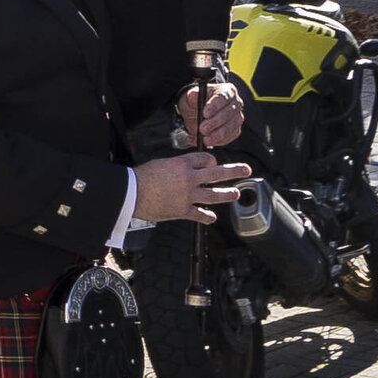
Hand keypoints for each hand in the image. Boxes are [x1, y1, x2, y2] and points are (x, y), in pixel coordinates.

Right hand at [132, 150, 251, 223]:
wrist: (131, 193)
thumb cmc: (141, 177)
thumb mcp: (161, 164)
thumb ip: (176, 167)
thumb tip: (184, 170)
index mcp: (183, 163)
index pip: (206, 159)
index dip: (212, 160)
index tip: (214, 163)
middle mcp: (190, 178)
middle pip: (217, 173)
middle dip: (234, 171)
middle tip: (246, 170)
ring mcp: (188, 195)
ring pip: (214, 194)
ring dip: (227, 194)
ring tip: (236, 194)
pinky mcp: (183, 210)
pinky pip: (200, 214)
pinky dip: (207, 217)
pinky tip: (212, 218)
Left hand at [181, 80, 244, 150]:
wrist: (196, 114)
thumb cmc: (196, 103)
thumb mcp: (190, 98)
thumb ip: (192, 96)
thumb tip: (193, 95)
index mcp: (227, 91)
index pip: (223, 97)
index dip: (215, 106)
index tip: (205, 113)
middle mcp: (235, 103)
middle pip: (228, 113)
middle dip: (214, 122)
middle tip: (202, 129)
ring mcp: (237, 117)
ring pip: (231, 127)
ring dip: (217, 134)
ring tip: (205, 139)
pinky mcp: (235, 130)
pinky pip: (230, 137)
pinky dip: (218, 141)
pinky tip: (207, 141)